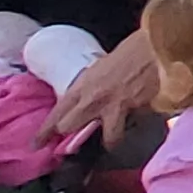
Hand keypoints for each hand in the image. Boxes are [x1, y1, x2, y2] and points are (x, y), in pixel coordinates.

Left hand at [44, 29, 160, 143]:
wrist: (156, 47)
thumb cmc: (131, 51)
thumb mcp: (103, 66)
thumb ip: (94, 85)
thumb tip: (93, 99)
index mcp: (82, 85)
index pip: (57, 114)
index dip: (45, 131)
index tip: (36, 144)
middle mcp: (92, 100)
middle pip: (69, 128)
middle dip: (70, 133)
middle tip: (73, 140)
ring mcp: (114, 108)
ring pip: (106, 137)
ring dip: (109, 139)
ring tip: (113, 140)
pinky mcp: (135, 113)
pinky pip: (132, 126)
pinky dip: (136, 125)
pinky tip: (139, 122)